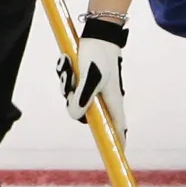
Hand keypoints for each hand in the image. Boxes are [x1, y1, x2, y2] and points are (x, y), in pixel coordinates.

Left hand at [58, 17, 128, 145]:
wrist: (97, 33)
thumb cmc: (97, 56)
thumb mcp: (89, 79)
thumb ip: (82, 99)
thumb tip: (76, 115)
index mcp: (112, 99)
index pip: (117, 126)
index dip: (117, 140)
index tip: (118, 153)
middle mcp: (104, 97)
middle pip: (86, 112)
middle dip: (73, 101)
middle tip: (71, 83)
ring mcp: (95, 88)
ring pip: (76, 98)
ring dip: (68, 84)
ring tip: (69, 68)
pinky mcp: (86, 79)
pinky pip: (72, 86)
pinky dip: (67, 77)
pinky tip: (68, 64)